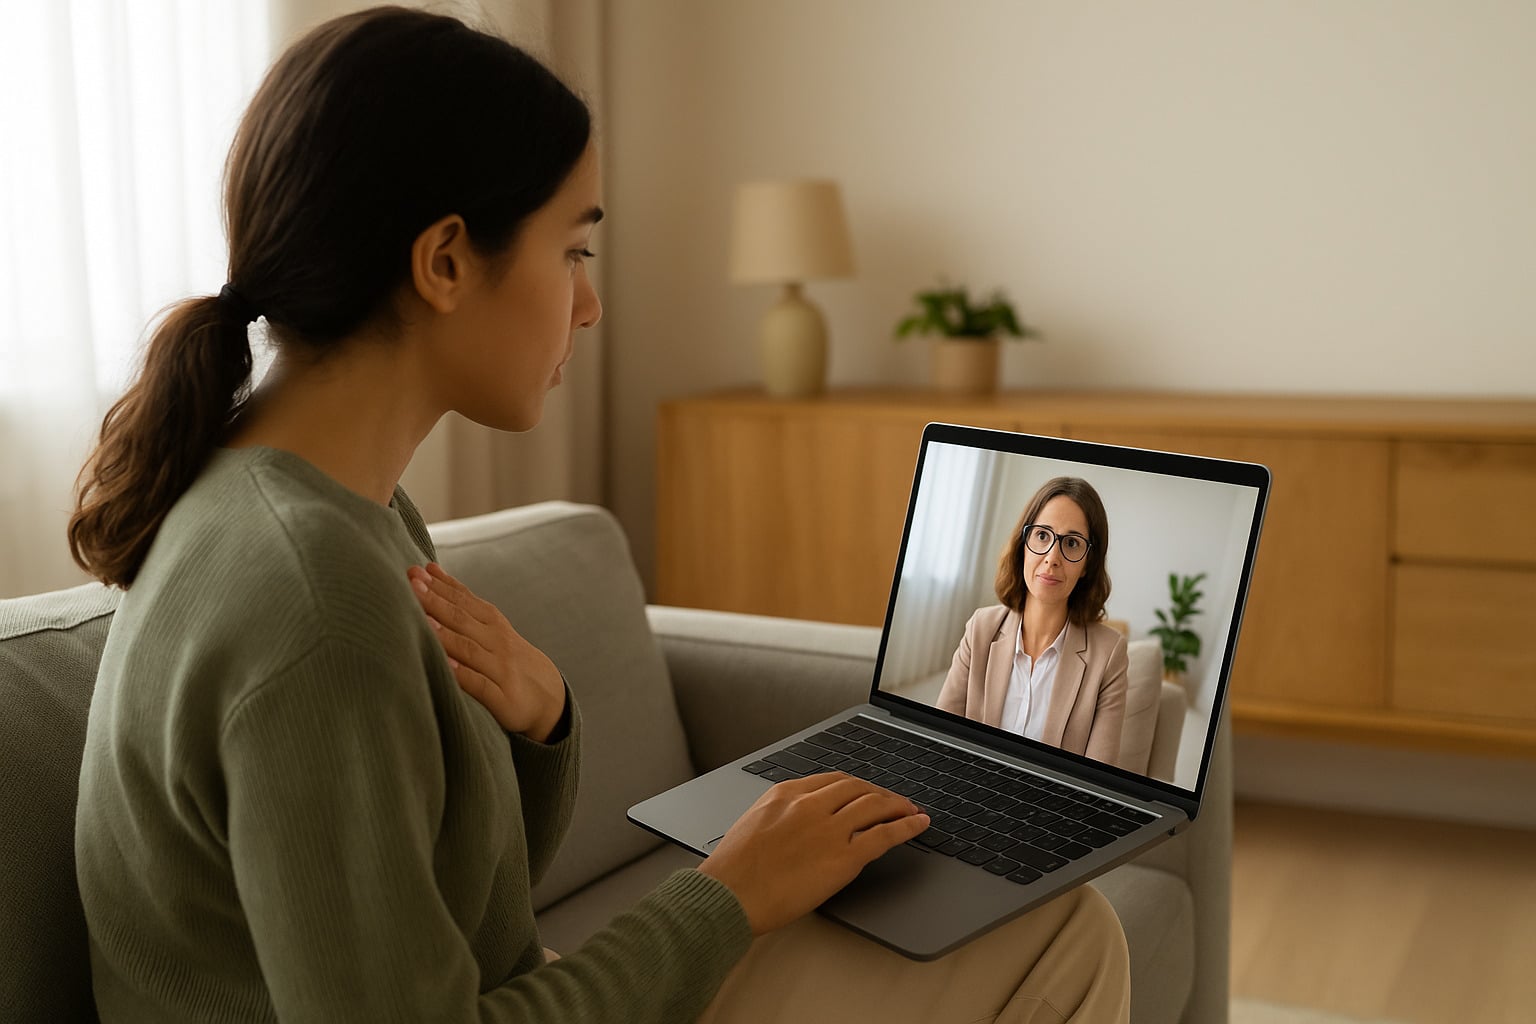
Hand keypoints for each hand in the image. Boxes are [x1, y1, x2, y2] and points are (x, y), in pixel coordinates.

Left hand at [406, 563, 565, 741]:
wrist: (550, 697)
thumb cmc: (508, 661)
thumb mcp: (492, 630)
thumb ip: (464, 606)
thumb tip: (431, 573)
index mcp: (493, 624)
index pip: (464, 601)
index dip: (440, 586)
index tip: (416, 571)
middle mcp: (498, 643)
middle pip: (462, 619)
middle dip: (435, 601)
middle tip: (412, 583)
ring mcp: (501, 671)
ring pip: (469, 649)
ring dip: (445, 635)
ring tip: (423, 620)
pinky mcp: (503, 699)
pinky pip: (481, 686)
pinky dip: (464, 675)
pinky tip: (447, 666)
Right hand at [698, 773, 929, 934]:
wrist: (729, 894)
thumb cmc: (733, 871)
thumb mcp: (753, 825)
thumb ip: (780, 817)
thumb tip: (797, 825)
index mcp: (786, 794)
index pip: (832, 781)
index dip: (856, 787)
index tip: (865, 792)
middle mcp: (811, 805)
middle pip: (857, 789)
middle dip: (880, 794)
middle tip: (894, 801)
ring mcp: (829, 830)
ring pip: (875, 806)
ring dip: (898, 805)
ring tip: (912, 810)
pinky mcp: (844, 858)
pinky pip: (884, 836)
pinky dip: (907, 826)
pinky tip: (918, 825)